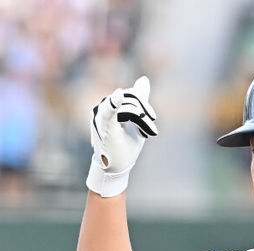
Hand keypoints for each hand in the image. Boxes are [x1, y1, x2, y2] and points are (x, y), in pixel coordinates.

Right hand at [86, 75, 157, 196]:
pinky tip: (118, 95)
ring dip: (141, 120)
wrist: (115, 168)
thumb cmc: (124, 145)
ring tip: (146, 134)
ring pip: (128, 107)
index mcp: (110, 105)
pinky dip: (113, 103)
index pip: (131, 95)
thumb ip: (139, 101)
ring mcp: (100, 115)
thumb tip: (144, 79)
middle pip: (131, 100)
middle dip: (144, 114)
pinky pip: (108, 112)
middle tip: (151, 131)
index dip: (144, 104)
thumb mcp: (136, 121)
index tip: (152, 118)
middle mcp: (103, 108)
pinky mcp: (103, 126)